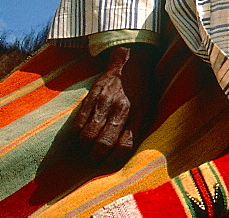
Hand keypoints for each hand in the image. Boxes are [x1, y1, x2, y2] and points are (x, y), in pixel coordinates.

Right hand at [74, 44, 155, 163]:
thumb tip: (126, 154)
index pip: (125, 145)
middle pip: (103, 143)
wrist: (131, 66)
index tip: (109, 164)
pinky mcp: (91, 97)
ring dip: (85, 147)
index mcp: (140, 114)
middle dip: (96, 157)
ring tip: (88, 148)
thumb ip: (139, 130)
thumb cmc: (143, 93)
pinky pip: (78, 123)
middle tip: (95, 158)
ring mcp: (105, 103)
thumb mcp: (150, 110)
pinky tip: (82, 135)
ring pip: (87, 136)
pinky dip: (77, 134)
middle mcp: (122, 109)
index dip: (114, 160)